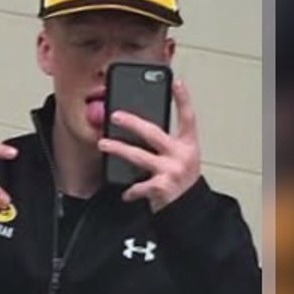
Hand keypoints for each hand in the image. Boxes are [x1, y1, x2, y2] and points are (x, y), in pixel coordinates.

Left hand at [98, 78, 201, 212]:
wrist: (190, 211)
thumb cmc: (182, 182)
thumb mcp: (182, 159)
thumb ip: (167, 145)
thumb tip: (139, 129)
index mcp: (189, 146)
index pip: (188, 117)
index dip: (183, 99)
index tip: (176, 82)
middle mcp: (182, 156)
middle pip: (153, 133)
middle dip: (131, 122)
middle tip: (115, 115)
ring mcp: (171, 171)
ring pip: (138, 156)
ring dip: (118, 149)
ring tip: (103, 144)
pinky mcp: (161, 187)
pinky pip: (138, 185)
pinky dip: (130, 190)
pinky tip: (125, 192)